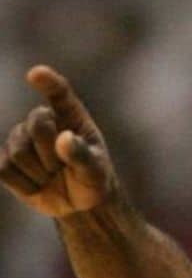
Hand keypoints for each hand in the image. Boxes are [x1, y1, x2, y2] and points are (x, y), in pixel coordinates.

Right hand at [0, 66, 115, 217]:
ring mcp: (20, 139)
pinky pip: (3, 170)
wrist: (79, 203)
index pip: (60, 94)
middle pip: (36, 126)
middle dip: (51, 154)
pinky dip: (24, 185)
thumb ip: (82, 155)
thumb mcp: (96, 171)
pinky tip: (38, 186)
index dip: (48, 82)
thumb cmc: (93, 180)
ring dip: (40, 174)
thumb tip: (63, 139)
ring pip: (18, 153)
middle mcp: (43, 121)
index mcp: (72, 117)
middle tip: (64, 168)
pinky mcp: (5, 160)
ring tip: (53, 177)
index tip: (37, 74)